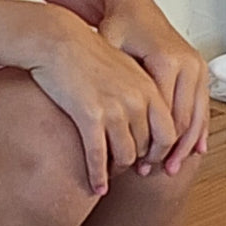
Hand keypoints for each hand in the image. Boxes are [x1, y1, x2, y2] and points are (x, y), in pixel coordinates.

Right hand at [27, 7, 174, 195]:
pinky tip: (95, 185)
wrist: (57, 40)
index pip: (169, 132)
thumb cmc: (85, 52)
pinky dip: (98, 175)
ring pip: (125, 156)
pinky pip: (98, 156)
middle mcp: (137, 100)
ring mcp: (114, 109)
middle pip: (147, 147)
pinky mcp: (89, 116)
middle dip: (138, 164)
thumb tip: (144, 115)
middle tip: (128, 172)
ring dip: (117, 171)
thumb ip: (139, 90)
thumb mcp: (123, 67)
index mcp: (148, 87)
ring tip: (110, 177)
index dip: (161, 153)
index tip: (151, 162)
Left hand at [99, 0, 208, 175]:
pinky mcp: (200, 69)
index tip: (138, 163)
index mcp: (166, 61)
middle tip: (153, 172)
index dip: (151, 143)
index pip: (163, 115)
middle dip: (170, 150)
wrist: (134, 6)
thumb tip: (101, 124)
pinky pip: (202, 107)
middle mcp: (188, 64)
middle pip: (183, 120)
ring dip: (186, 146)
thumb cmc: (116, 28)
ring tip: (171, 169)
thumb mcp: (107, 53)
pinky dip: (198, 131)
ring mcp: (198, 66)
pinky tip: (193, 152)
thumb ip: (109, 83)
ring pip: (197, 117)